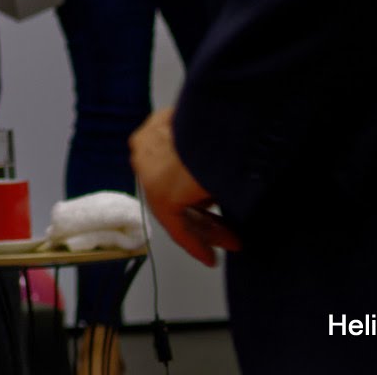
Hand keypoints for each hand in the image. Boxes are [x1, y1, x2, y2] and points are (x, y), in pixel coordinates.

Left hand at [131, 107, 239, 265]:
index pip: (169, 171)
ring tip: (233, 242)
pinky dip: (194, 243)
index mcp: (151, 133)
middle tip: (228, 233)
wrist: (221, 119)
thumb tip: (215, 172)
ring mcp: (150, 175)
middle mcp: (144, 154)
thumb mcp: (203, 134)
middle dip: (204, 216)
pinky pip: (177, 226)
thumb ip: (199, 153)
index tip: (212, 204)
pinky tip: (209, 257)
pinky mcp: (162, 194)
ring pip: (178, 212)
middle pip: (174, 194)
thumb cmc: (218, 121)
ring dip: (207, 230)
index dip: (193, 194)